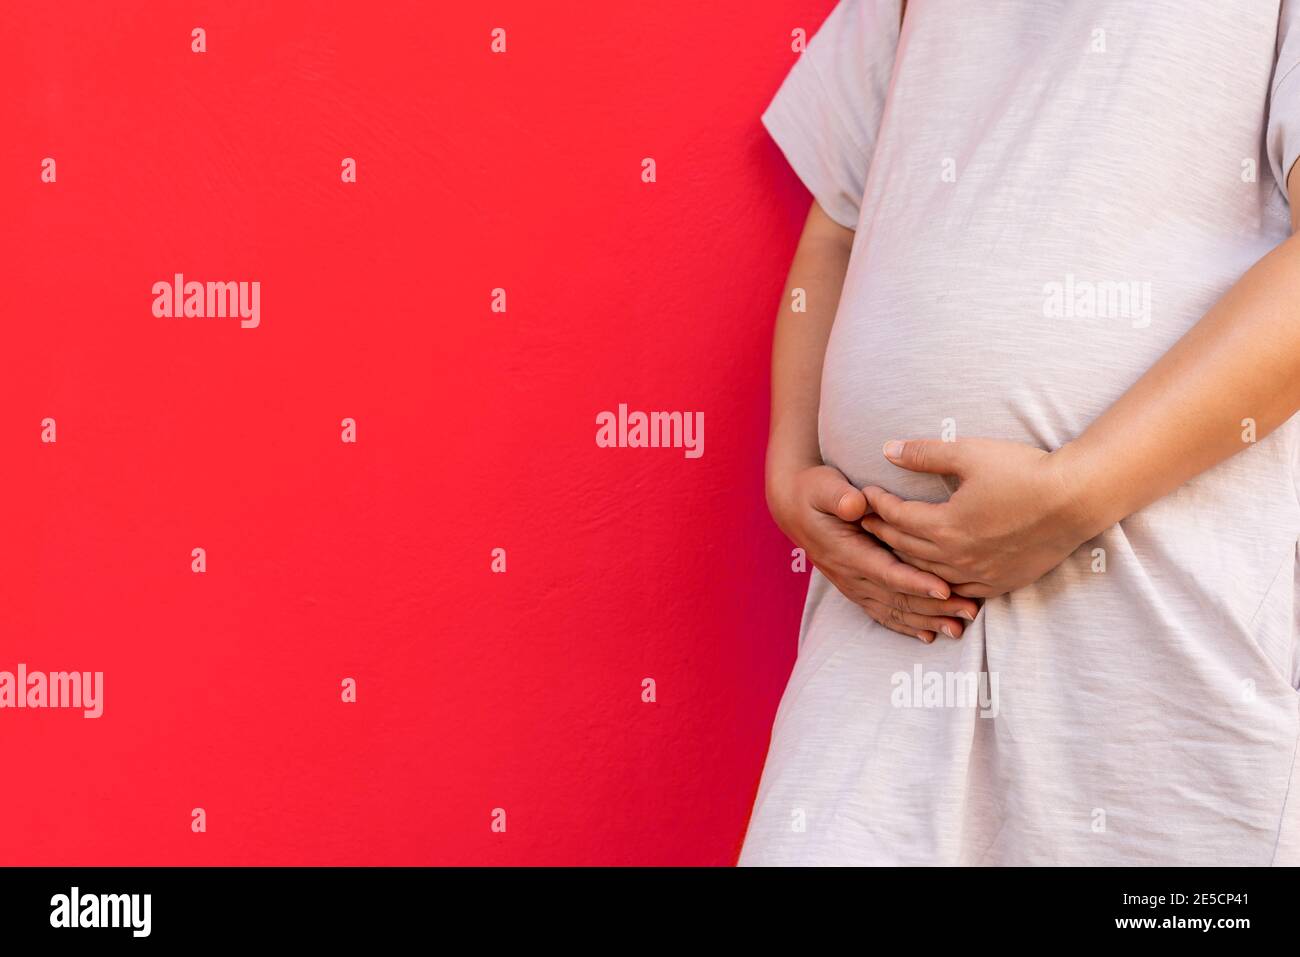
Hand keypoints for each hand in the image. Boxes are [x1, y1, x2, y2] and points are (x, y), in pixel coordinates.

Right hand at [768, 463, 980, 641]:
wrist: (793, 508)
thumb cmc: (814, 492)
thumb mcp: (822, 486)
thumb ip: (838, 496)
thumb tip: (855, 504)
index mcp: (845, 551)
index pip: (885, 572)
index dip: (915, 582)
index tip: (945, 590)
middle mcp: (849, 575)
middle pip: (896, 598)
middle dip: (934, 607)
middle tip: (970, 610)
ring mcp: (852, 586)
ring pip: (893, 610)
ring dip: (927, 620)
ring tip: (960, 627)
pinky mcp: (857, 589)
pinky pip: (883, 614)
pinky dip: (907, 626)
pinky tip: (930, 634)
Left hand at [861, 438, 1092, 597]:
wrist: (1076, 500)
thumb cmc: (1024, 471)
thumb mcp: (970, 453)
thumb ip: (925, 454)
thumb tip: (888, 449)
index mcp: (945, 526)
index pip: (896, 517)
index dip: (876, 504)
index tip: (865, 494)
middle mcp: (957, 558)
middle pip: (905, 548)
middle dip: (882, 531)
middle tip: (866, 521)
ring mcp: (978, 576)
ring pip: (927, 573)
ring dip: (904, 558)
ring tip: (891, 544)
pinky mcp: (999, 585)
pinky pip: (956, 590)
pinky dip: (937, 581)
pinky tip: (930, 574)